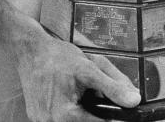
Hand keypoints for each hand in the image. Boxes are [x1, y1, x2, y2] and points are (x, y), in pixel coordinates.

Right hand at [14, 25, 140, 121]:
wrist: (31, 50)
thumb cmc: (57, 57)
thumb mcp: (90, 68)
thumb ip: (113, 86)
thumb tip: (133, 100)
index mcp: (65, 115)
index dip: (112, 117)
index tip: (118, 111)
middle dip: (96, 112)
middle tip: (94, 94)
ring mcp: (42, 121)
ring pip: (74, 121)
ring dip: (83, 112)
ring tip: (81, 93)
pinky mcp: (37, 118)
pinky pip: (60, 118)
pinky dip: (70, 110)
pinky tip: (70, 96)